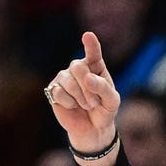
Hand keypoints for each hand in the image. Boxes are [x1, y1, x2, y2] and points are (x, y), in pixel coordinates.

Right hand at [45, 32, 120, 156]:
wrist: (93, 129)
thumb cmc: (104, 111)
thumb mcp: (112, 101)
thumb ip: (103, 88)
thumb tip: (87, 78)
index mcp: (95, 66)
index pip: (93, 52)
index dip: (90, 44)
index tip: (88, 36)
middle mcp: (78, 68)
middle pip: (77, 66)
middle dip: (88, 88)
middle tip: (94, 102)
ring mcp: (64, 77)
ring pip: (68, 80)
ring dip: (80, 97)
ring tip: (86, 105)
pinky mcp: (54, 89)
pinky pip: (59, 92)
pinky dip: (69, 103)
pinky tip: (73, 106)